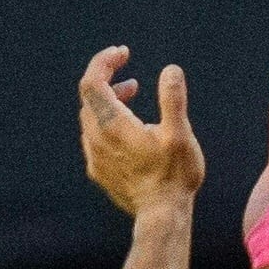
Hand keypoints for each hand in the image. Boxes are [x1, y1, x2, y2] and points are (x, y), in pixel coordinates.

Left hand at [77, 46, 202, 218]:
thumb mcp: (179, 134)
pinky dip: (106, 121)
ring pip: (90, 117)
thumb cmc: (173, 175)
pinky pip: (93, 136)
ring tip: (132, 94)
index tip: (122, 53)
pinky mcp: (99, 170)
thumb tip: (170, 70)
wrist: (160, 215)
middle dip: (108, 79)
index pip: (92, 82)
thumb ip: (172, 100)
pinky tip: (128, 128)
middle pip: (89, 98)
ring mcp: (94, 156)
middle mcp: (96, 139)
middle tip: (131, 77)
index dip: (103, 62)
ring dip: (108, 100)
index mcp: (112, 125)